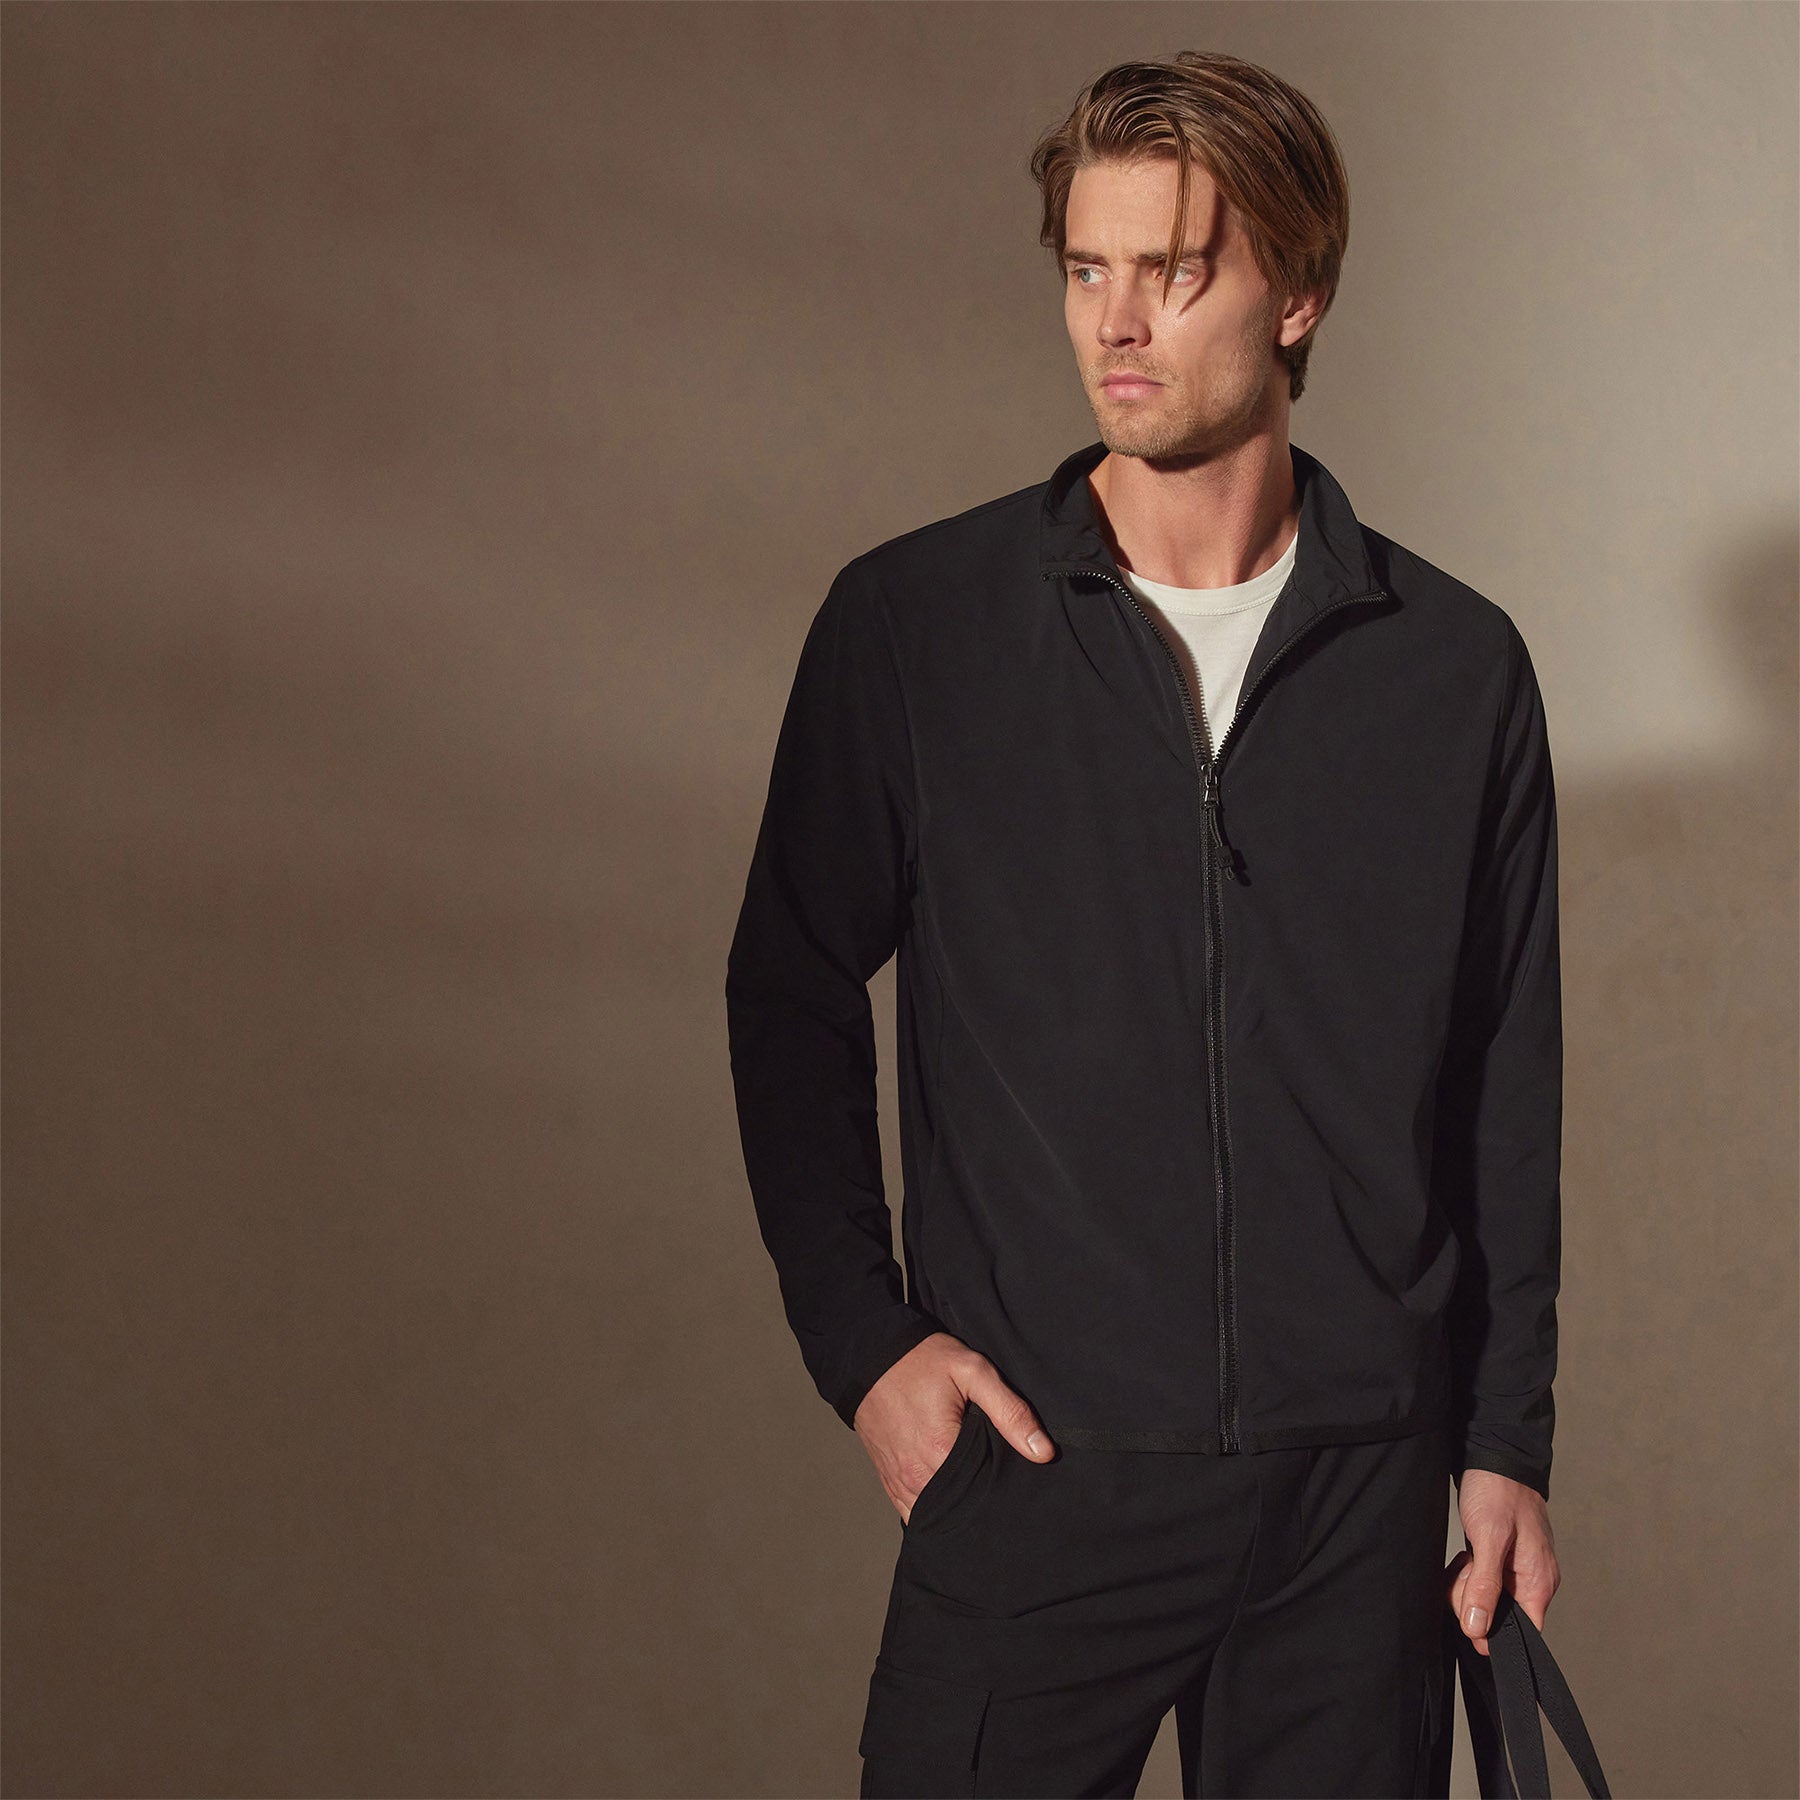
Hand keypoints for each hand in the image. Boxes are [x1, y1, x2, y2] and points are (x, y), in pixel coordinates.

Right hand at [853, 1333, 1055, 1522]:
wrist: (868, 1354)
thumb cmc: (922, 1360)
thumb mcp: (973, 1372)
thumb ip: (1010, 1411)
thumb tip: (1044, 1452)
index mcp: (941, 1453)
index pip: (984, 1493)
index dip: (1004, 1491)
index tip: (1017, 1484)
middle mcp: (917, 1476)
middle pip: (960, 1509)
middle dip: (981, 1504)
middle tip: (1001, 1491)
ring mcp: (900, 1481)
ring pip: (936, 1515)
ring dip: (956, 1509)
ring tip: (977, 1496)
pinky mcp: (889, 1479)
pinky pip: (912, 1511)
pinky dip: (932, 1510)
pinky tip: (950, 1502)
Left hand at [1445, 1469, 1560, 1656]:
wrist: (1492, 1455)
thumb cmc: (1498, 1491)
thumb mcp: (1489, 1538)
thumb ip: (1485, 1586)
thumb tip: (1478, 1629)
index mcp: (1539, 1582)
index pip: (1523, 1632)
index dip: (1493, 1633)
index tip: (1468, 1618)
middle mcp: (1531, 1581)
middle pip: (1499, 1617)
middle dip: (1473, 1600)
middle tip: (1466, 1568)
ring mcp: (1515, 1570)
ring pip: (1486, 1599)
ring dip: (1467, 1584)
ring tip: (1466, 1557)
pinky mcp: (1499, 1560)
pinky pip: (1481, 1582)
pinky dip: (1467, 1573)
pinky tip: (1465, 1556)